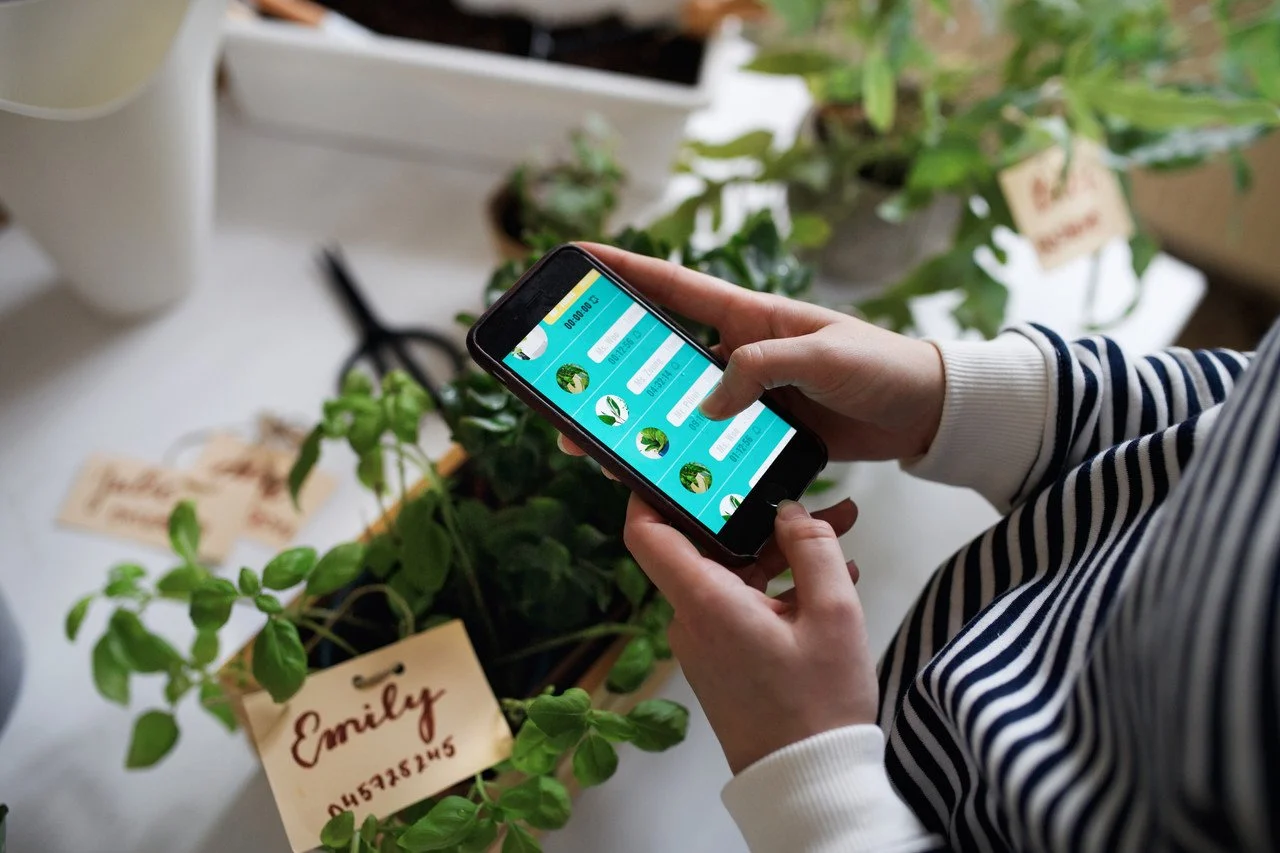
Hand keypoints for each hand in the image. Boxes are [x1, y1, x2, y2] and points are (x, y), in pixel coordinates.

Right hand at [574, 243, 945, 460]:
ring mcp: (749, 392)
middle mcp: (740, 351)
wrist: (926, 411)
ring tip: (599, 445)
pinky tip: (660, 471)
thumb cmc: (884, 366)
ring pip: (678, 402)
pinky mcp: (762, 429)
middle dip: (610, 367)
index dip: (624, 270)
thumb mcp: (824, 357)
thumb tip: (706, 404)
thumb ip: (763, 369)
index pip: (674, 287)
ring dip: (641, 419)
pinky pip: (711, 438)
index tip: (577, 258)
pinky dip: (684, 451)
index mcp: (750, 316)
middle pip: (659, 355)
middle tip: (566, 388)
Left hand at [625, 494, 877, 773]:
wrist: (808, 781)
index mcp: (705, 602)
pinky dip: (780, 584)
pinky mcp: (725, 657)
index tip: (673, 458)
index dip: (651, 489)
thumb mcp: (834, 616)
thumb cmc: (818, 708)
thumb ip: (814, 549)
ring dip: (781, 550)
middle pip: (706, 544)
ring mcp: (708, 639)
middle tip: (796, 487)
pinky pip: (744, 603)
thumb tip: (794, 511)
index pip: (648, 532)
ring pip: (735, 573)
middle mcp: (694, 618)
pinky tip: (831, 577)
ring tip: (838, 528)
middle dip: (755, 513)